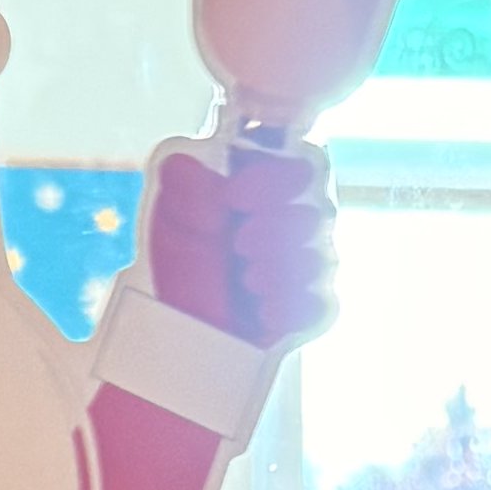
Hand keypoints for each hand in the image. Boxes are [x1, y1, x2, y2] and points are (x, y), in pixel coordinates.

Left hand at [145, 133, 335, 354]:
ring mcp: (304, 266)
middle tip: (239, 243)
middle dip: (276, 226)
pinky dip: (291, 306)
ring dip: (279, 268)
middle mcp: (293, 221)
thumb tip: (208, 179)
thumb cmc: (181, 261)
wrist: (179, 326)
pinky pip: (320, 303)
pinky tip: (262, 310)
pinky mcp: (307, 309)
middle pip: (316, 210)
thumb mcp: (170, 215)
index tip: (233, 194)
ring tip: (246, 279)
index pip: (297, 163)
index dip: (277, 174)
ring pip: (319, 258)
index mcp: (266, 187)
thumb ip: (182, 182)